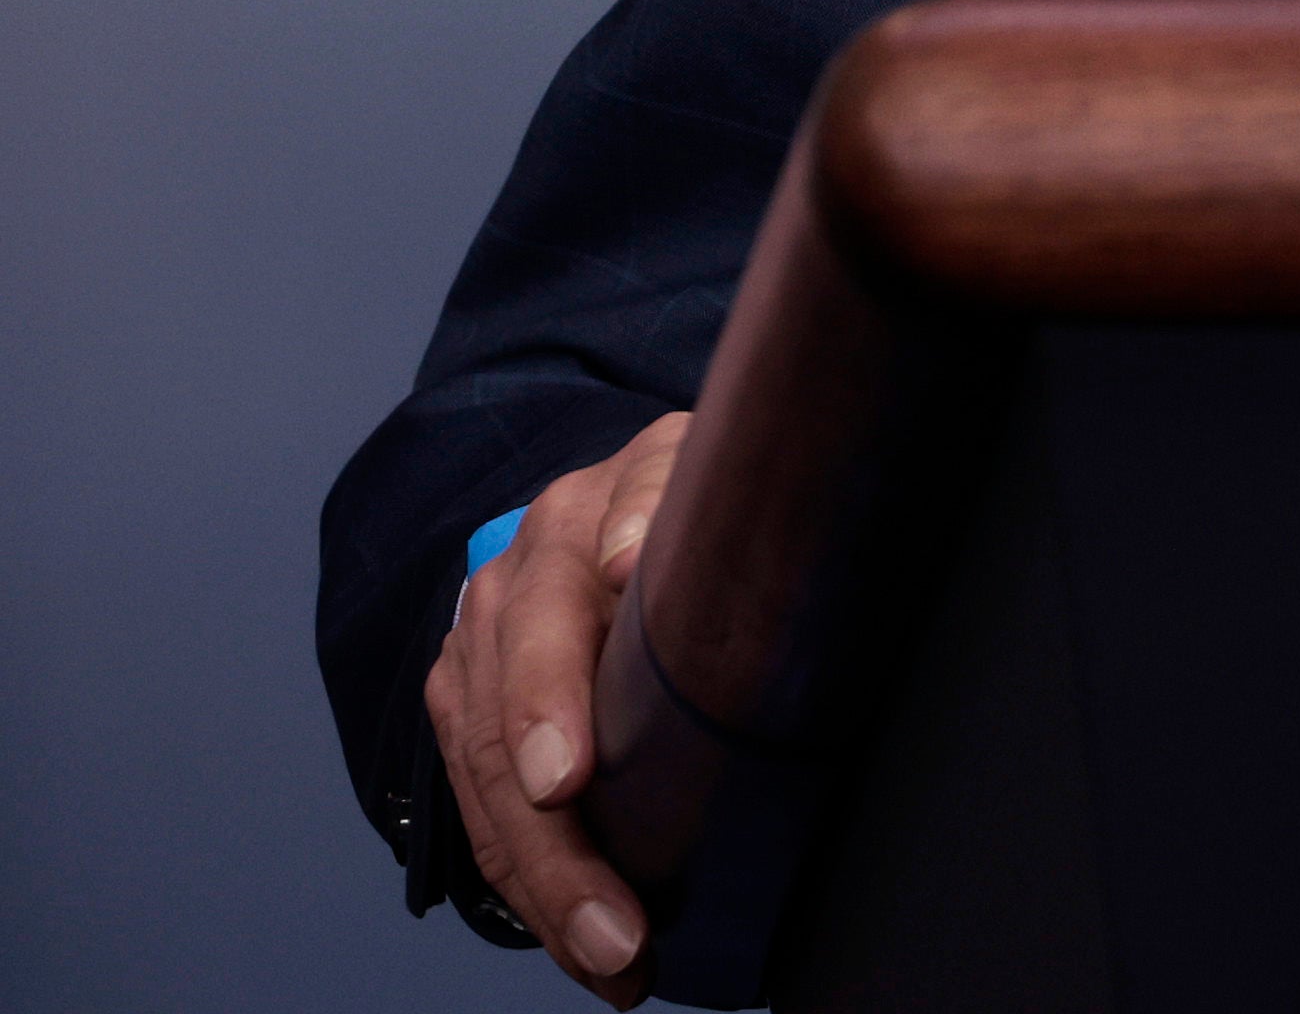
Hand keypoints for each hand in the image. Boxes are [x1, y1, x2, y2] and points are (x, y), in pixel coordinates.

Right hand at [424, 413, 687, 1002]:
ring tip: (611, 958)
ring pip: (490, 792)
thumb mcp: (705, 467)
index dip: (547, 702)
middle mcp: (510, 588)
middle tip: (617, 928)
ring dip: (546, 888)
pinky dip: (531, 886)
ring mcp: (479, 652)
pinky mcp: (467, 707)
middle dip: (559, 846)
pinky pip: (485, 813)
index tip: (565, 779)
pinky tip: (584, 945)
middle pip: (510, 734)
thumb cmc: (700, 491)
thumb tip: (631, 556)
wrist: (635, 485)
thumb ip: (673, 499)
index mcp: (575, 522)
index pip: (543, 622)